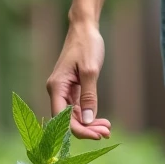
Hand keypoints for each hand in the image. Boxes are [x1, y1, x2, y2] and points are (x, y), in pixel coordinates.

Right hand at [46, 19, 112, 139]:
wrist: (85, 28)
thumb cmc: (86, 45)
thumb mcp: (90, 70)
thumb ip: (89, 96)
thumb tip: (87, 120)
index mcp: (56, 87)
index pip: (63, 119)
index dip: (79, 130)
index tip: (97, 135)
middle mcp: (57, 91)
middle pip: (69, 120)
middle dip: (87, 129)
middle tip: (107, 132)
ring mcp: (64, 91)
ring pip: (75, 116)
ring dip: (90, 124)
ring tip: (108, 128)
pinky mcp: (72, 89)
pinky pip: (79, 109)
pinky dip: (90, 116)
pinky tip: (102, 121)